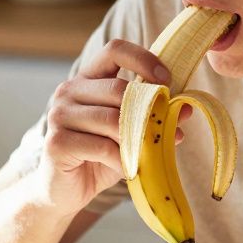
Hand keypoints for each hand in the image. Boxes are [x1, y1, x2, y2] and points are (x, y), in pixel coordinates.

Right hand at [38, 39, 190, 212]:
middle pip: (118, 89)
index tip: (167, 80)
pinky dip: (122, 159)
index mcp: (87, 79)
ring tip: (147, 153)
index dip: (143, 60)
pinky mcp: (56, 142)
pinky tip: (128, 168)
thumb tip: (186, 109)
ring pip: (112, 119)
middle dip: (147, 110)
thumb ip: (152, 117)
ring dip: (136, 139)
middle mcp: (68, 91)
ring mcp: (59, 115)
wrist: (64, 192)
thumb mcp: (129, 133)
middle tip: (165, 131)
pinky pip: (102, 146)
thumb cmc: (99, 157)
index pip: (114, 50)